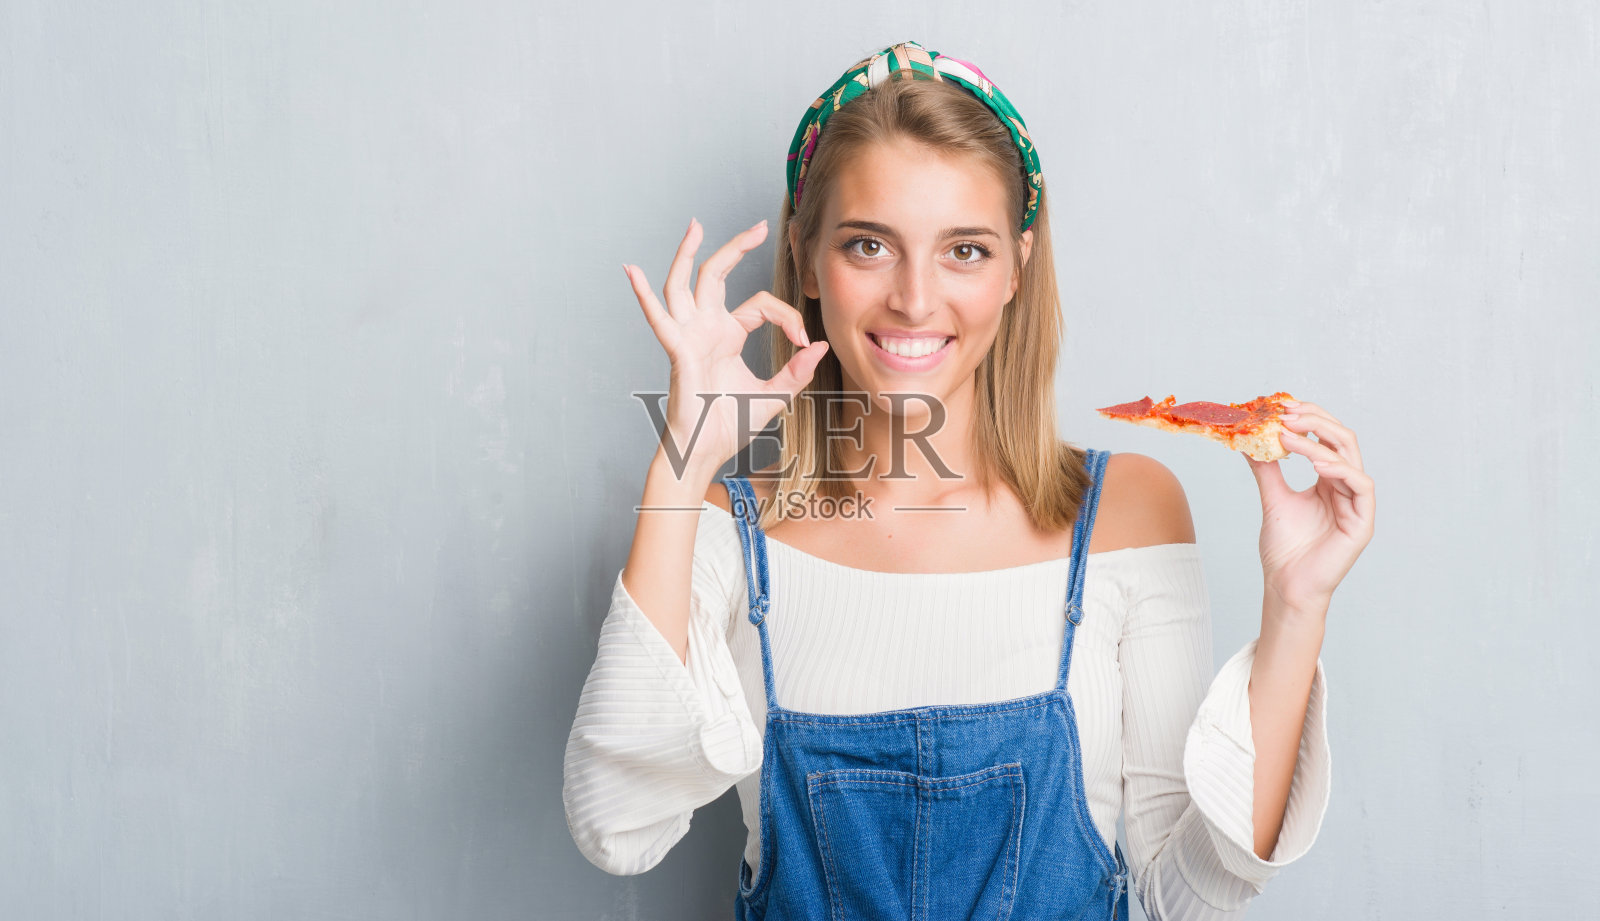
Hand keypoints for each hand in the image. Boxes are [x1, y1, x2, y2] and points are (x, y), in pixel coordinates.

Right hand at [624, 218, 829, 474]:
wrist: (706, 451)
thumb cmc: (730, 424)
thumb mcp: (774, 395)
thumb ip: (797, 371)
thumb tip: (821, 345)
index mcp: (729, 334)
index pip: (761, 304)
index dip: (787, 316)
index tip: (805, 339)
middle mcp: (706, 328)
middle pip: (716, 275)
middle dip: (735, 247)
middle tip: (759, 225)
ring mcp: (689, 336)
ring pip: (683, 285)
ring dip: (687, 254)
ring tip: (695, 225)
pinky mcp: (678, 351)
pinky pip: (660, 319)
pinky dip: (643, 295)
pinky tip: (631, 272)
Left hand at [1244, 399, 1375, 614]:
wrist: (1286, 585)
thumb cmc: (1284, 549)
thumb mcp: (1272, 498)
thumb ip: (1266, 469)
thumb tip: (1248, 439)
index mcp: (1328, 480)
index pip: (1327, 438)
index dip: (1309, 418)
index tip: (1282, 407)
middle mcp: (1346, 487)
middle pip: (1342, 440)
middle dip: (1315, 421)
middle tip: (1287, 413)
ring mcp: (1357, 503)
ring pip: (1350, 456)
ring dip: (1319, 441)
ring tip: (1289, 435)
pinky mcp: (1363, 521)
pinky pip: (1361, 484)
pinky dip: (1339, 468)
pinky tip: (1316, 463)